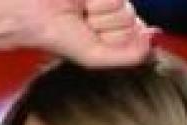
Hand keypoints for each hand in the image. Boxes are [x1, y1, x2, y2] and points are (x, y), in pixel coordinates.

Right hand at [24, 0, 156, 67]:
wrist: (32, 11)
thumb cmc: (58, 34)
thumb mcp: (96, 56)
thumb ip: (129, 55)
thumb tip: (153, 37)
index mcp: (114, 26)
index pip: (137, 33)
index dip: (115, 38)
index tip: (91, 35)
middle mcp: (113, 7)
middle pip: (131, 20)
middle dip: (107, 25)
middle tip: (84, 21)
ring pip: (124, 7)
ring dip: (100, 10)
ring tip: (79, 8)